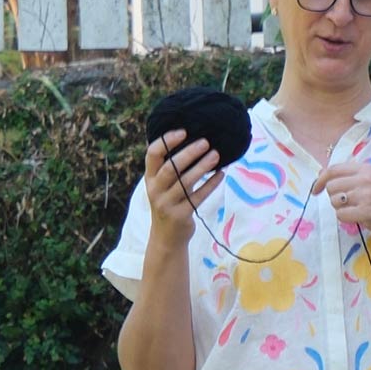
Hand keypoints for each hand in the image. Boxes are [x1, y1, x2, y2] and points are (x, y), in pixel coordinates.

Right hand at [144, 129, 222, 244]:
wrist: (166, 238)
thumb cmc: (168, 203)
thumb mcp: (162, 186)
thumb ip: (170, 167)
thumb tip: (193, 140)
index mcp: (150, 178)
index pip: (152, 154)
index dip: (166, 141)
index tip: (183, 131)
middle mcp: (155, 190)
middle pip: (170, 167)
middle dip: (188, 153)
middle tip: (206, 142)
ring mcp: (167, 204)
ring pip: (185, 182)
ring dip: (202, 167)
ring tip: (216, 155)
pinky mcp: (180, 215)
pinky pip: (198, 197)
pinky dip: (210, 184)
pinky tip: (221, 174)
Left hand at [313, 162, 370, 256]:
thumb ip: (353, 177)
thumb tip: (322, 175)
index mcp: (367, 168)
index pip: (333, 169)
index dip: (321, 180)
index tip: (316, 190)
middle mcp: (366, 179)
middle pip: (332, 186)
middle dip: (335, 197)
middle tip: (349, 204)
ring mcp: (366, 195)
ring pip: (334, 201)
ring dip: (341, 209)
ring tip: (357, 210)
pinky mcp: (366, 212)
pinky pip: (341, 215)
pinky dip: (345, 219)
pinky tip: (358, 218)